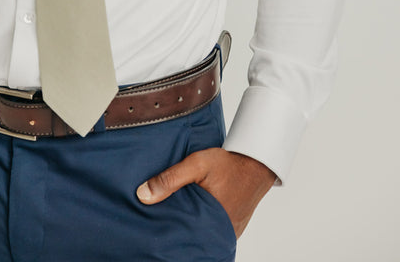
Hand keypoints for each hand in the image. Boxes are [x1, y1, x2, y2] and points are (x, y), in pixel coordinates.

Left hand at [136, 148, 275, 237]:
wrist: (257, 163)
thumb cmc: (229, 164)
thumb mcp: (196, 164)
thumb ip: (170, 179)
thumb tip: (143, 195)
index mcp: (211, 223)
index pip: (182, 237)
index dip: (167, 231)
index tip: (153, 225)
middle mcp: (221, 233)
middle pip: (191, 237)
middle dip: (176, 229)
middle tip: (161, 219)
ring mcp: (228, 232)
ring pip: (201, 234)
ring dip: (189, 225)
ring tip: (174, 215)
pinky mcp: (232, 228)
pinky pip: (213, 230)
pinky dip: (202, 223)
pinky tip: (191, 212)